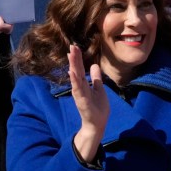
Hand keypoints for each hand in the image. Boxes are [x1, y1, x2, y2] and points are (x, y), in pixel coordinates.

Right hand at [68, 45, 108, 163]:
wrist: (97, 123)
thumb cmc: (97, 107)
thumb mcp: (99, 89)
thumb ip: (96, 78)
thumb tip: (94, 65)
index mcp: (84, 84)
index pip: (80, 69)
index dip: (77, 58)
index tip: (75, 47)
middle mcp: (80, 88)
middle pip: (76, 70)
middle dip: (74, 59)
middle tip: (71, 46)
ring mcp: (80, 94)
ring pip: (76, 78)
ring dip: (73, 66)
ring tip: (71, 55)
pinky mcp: (82, 101)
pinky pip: (78, 89)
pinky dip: (75, 81)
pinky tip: (73, 72)